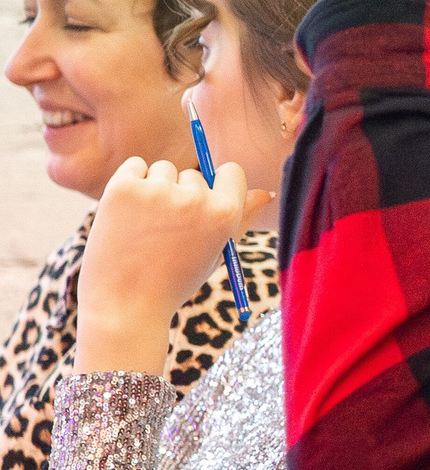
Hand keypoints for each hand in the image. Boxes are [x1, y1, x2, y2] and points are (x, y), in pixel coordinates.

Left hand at [74, 156, 269, 373]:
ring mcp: (157, 190)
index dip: (219, 186)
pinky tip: (128, 212)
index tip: (203, 204)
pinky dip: (131, 183)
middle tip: (167, 233)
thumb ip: (241, 218)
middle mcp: (195, 198)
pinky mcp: (123, 187)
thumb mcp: (217, 251)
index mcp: (225, 213)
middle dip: (182, 195)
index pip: (232, 172)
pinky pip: (134, 166)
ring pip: (163, 170)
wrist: (126, 303)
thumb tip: (266, 193)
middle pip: (194, 175)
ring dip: (155, 188)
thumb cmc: (176, 280)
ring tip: (146, 225)